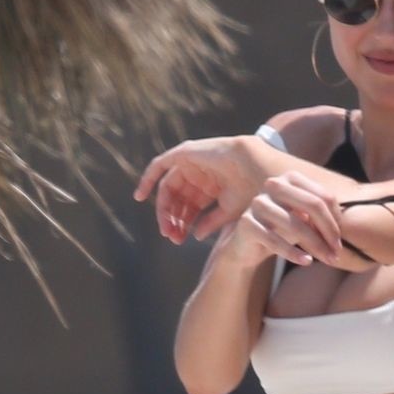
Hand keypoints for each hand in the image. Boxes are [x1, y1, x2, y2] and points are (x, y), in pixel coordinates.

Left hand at [133, 137, 256, 243]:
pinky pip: (159, 165)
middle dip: (173, 219)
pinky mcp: (184, 153)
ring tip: (165, 229)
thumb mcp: (228, 211)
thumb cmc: (248, 188)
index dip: (183, 224)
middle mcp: (200, 175)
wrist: (253, 168)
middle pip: (177, 200)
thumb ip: (210, 223)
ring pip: (168, 188)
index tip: (178, 240)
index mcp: (211, 187)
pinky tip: (139, 196)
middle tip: (171, 237)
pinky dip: (148, 179)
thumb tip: (196, 236)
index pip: (190, 207)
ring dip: (163, 209)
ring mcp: (191, 163)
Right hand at [240, 171, 341, 266]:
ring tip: (327, 260)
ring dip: (316, 246)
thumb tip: (351, 222)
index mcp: (291, 178)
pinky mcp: (246, 223)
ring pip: (296, 225)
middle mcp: (273, 185)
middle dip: (329, 232)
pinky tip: (306, 262)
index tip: (340, 241)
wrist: (247, 245)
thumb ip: (322, 216)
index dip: (335, 220)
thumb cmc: (282, 231)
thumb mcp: (304, 220)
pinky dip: (293, 253)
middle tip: (337, 252)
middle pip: (312, 206)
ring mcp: (258, 203)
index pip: (323, 197)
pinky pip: (275, 240)